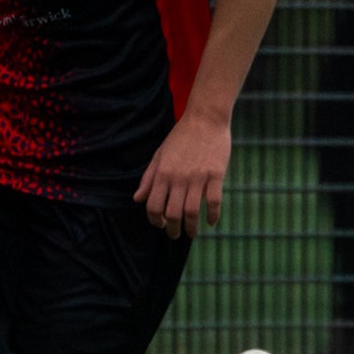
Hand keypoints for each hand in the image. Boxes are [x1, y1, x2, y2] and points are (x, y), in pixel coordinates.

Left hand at [133, 112, 230, 239]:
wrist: (205, 118)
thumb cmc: (180, 137)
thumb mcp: (159, 155)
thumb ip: (148, 179)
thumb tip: (137, 199)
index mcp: (162, 173)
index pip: (153, 206)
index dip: (155, 220)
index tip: (160, 225)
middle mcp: (178, 178)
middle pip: (172, 213)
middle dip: (172, 229)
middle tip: (175, 234)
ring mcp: (198, 177)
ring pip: (192, 212)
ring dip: (191, 228)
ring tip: (191, 234)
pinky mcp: (216, 175)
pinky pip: (213, 202)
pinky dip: (212, 215)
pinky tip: (211, 222)